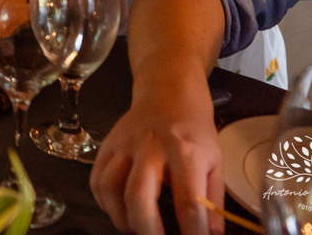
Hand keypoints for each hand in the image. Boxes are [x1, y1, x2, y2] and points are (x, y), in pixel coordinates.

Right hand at [90, 77, 223, 234]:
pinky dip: (104, 202)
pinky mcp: (107, 144)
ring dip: (121, 217)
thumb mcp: (215, 161)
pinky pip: (96, 179)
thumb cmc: (193, 128)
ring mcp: (124, 144)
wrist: (168, 91)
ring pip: (109, 187)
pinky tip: (120, 209)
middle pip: (138, 195)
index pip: (188, 202)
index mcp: (185, 150)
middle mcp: (150, 146)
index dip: (193, 232)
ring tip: (136, 227)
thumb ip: (213, 200)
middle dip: (147, 229)